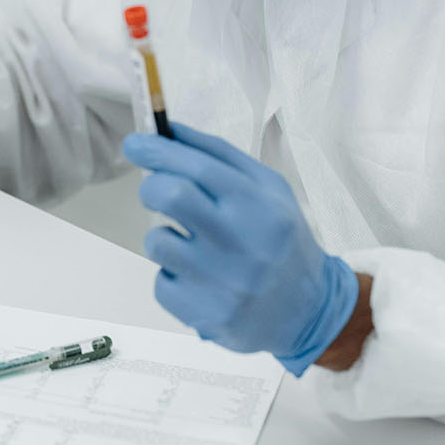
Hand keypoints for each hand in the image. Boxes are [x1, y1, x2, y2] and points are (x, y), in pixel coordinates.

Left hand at [124, 123, 358, 375]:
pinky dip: (170, 275)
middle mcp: (244, 245)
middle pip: (172, 196)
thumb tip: (167, 129)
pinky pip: (161, 284)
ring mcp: (224, 284)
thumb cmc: (280, 238)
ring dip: (162, 236)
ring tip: (188, 242)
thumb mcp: (267, 188)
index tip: (135, 143)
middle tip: (156, 190)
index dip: (160, 151)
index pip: (200, 169)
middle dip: (151, 186)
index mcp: (261, 207)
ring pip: (157, 242)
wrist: (309, 310)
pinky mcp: (207, 315)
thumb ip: (217, 155)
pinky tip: (197, 277)